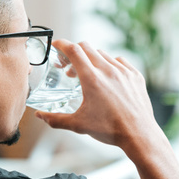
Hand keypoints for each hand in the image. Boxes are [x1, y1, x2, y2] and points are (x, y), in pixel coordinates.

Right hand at [35, 40, 163, 151]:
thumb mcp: (78, 125)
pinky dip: (110, 64)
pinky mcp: (135, 75)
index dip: (62, 44)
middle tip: (69, 68)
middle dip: (74, 53)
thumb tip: (40, 116)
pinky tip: (107, 77)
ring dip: (91, 60)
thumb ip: (56, 119)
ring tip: (88, 76)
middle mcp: (108, 70)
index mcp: (92, 79)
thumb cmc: (110, 130)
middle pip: (86, 48)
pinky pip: (120, 61)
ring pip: (103, 54)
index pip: (73, 50)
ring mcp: (124, 71)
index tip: (56, 45)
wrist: (138, 134)